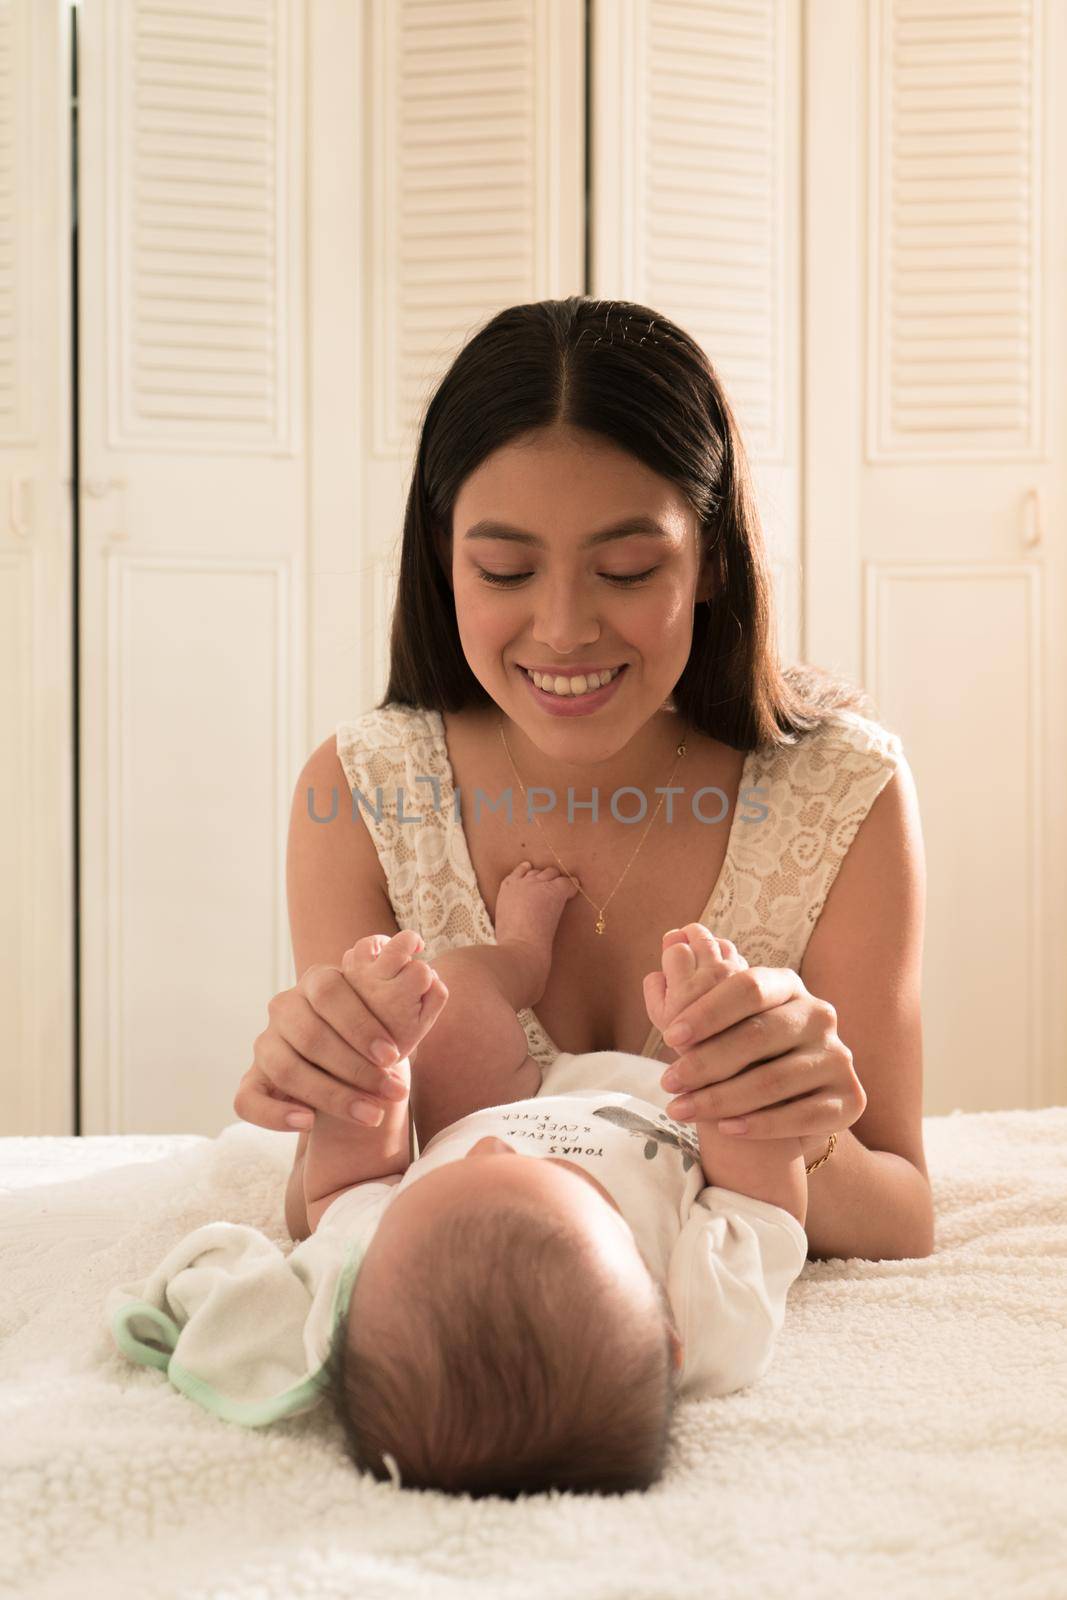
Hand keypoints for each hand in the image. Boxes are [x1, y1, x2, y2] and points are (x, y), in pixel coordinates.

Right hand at [233, 934, 416, 1131]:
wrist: (352, 1067)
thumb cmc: (374, 1037)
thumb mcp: (390, 1014)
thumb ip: (406, 993)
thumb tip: (427, 969)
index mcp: (317, 981)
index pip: (330, 991)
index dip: (360, 1024)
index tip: (393, 1056)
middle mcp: (285, 1007)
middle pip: (310, 1035)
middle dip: (356, 1069)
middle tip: (393, 1093)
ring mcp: (265, 1044)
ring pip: (286, 1069)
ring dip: (331, 1096)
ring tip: (371, 1116)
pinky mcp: (253, 1081)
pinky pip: (249, 1100)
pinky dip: (276, 1114)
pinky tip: (308, 1121)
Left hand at [650, 925, 866, 1142]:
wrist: (794, 1103)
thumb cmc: (746, 1056)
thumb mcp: (727, 1024)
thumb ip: (698, 1000)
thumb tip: (657, 967)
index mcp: (788, 986)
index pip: (749, 987)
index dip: (708, 1010)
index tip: (669, 1036)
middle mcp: (819, 1015)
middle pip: (758, 1035)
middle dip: (705, 1061)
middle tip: (668, 1081)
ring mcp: (839, 1056)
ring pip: (775, 1080)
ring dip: (721, 1098)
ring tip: (681, 1109)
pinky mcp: (850, 1098)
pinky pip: (802, 1115)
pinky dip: (760, 1124)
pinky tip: (727, 1129)